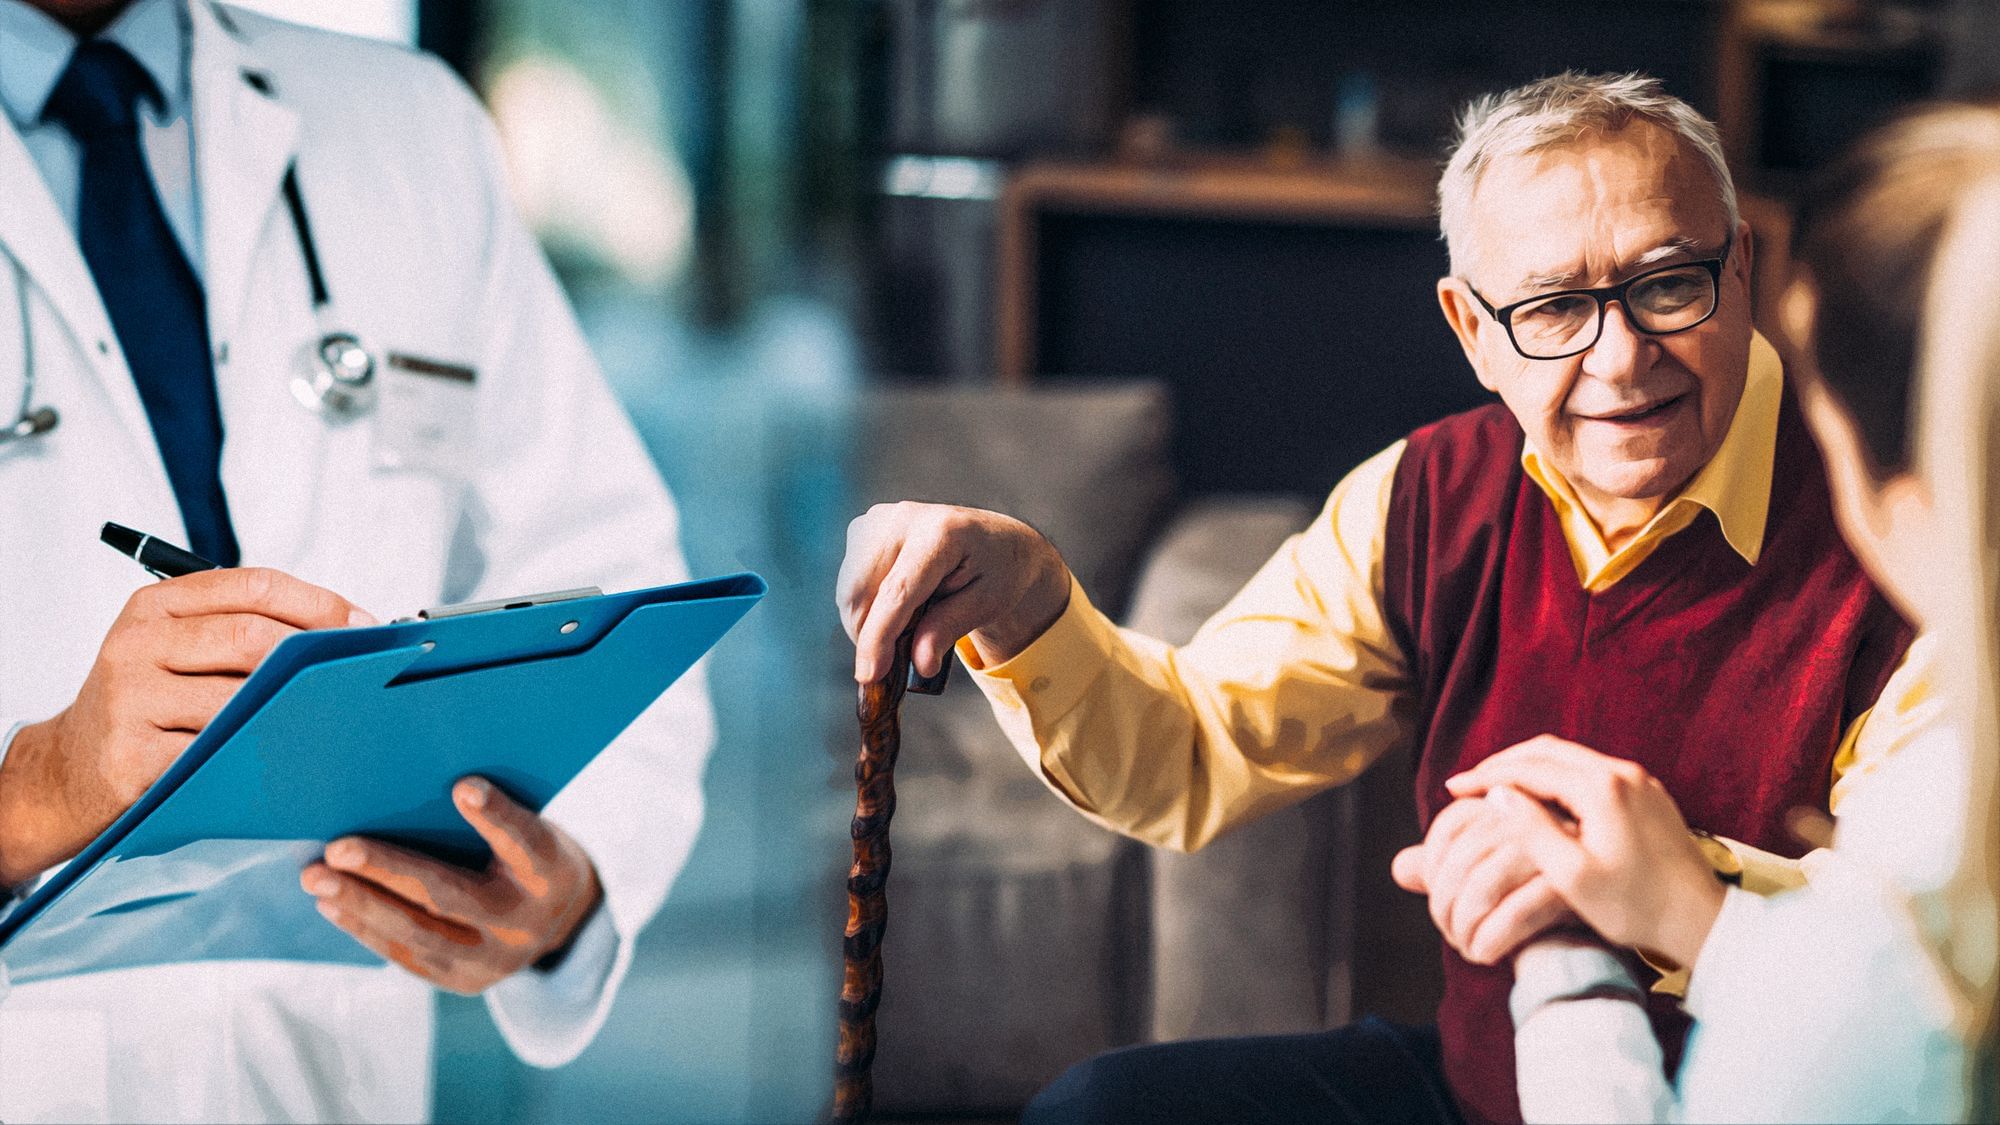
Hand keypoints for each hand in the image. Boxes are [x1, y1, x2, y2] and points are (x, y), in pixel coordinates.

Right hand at [0, 568, 374, 884]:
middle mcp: (136, 646)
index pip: (252, 586)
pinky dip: (259, 754)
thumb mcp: (178, 648)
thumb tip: (349, 628)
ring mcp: (130, 703)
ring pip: (238, 700)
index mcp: (155, 607)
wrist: (73, 769)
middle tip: (357, 675)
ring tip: (331, 717)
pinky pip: (217, 754)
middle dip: (314, 658)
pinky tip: (286, 756)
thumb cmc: (151, 702)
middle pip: (250, 638)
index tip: (365, 625)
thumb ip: (243, 628)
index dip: (318, 603)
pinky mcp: (133, 760)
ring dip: (294, 710)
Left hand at [301, 777, 602, 993]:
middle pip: (452, 896)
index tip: (462, 787)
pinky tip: (333, 905)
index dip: (497, 818)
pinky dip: (367, 929)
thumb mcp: (533, 830)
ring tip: (316, 878)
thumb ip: (493, 817)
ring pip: (419, 933)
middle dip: (390, 871)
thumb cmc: (530, 855)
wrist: (562, 923)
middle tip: (338, 849)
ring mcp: (495, 960)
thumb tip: (414, 789)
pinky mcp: (466, 982)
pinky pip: (408, 956)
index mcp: (551, 873)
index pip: (525, 842)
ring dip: (361, 904)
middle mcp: (526, 923)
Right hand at [838, 501, 1072, 682]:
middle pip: (860, 591)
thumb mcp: (987, 604)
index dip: (878, 636)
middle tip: (899, 656)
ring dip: (867, 623)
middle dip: (870, 635)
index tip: (868, 675)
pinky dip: (865, 607)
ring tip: (908, 624)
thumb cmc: (997, 571)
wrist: (996, 538)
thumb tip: (920, 664)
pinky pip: (850, 582)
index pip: (897, 591)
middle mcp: (903, 517)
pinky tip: (896, 607)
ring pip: (849, 590)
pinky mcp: (865, 527)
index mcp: (942, 533)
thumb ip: (949, 629)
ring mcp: (879, 518)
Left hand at [1391, 794, 1576, 964]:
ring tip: (1466, 949)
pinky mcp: (1571, 883)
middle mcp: (1527, 814)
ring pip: (1482, 886)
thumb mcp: (1489, 875)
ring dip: (1465, 927)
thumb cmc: (1538, 895)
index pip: (1448, 828)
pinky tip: (1485, 955)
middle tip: (1451, 936)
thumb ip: (1444, 868)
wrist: (1600, 922)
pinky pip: (1514, 913)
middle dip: (1445, 907)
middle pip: (1461, 860)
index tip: (1439, 904)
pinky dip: (1490, 939)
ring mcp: (1551, 845)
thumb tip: (1401, 869)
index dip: (1433, 870)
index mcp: (1506, 803)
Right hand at [1446, 736, 1726, 968]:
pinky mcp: (1648, 794)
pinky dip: (1556, 777)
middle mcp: (1621, 773)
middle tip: (1468, 782)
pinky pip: (1590, 771)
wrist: (1700, 919)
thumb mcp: (1573, 876)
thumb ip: (1532, 831)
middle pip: (1548, 750)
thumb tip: (1499, 796)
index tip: (1453, 789)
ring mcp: (1638, 781)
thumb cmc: (1636, 907)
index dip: (1487, 776)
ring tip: (1497, 788)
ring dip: (1529, 767)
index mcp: (1601, 789)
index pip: (1529, 767)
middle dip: (1503, 763)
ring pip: (1570, 757)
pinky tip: (1541, 799)